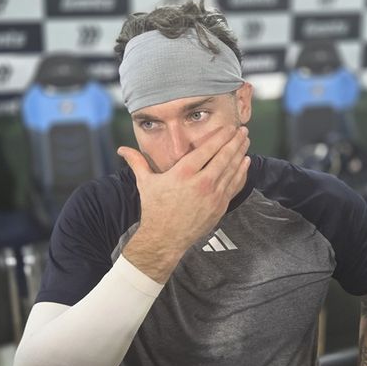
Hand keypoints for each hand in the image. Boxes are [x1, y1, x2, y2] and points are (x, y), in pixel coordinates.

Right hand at [118, 126, 249, 282]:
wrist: (164, 238)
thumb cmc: (154, 209)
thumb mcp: (145, 183)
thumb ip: (137, 162)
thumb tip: (121, 149)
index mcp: (183, 173)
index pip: (207, 149)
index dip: (221, 136)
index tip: (229, 127)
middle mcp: (201, 183)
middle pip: (224, 156)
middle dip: (235, 141)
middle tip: (243, 130)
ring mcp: (212, 196)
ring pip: (231, 170)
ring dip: (240, 153)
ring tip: (245, 141)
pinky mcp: (219, 207)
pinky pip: (234, 186)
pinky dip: (241, 173)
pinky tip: (245, 162)